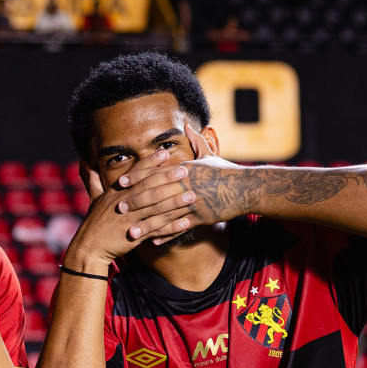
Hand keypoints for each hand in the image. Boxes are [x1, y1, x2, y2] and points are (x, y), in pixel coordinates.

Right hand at [65, 148, 196, 269]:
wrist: (88, 248)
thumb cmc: (93, 223)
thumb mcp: (92, 199)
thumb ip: (93, 180)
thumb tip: (85, 163)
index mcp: (116, 192)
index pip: (136, 173)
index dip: (151, 162)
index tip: (165, 153)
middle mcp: (123, 202)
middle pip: (149, 187)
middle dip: (168, 178)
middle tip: (186, 171)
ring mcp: (129, 219)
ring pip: (156, 208)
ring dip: (175, 202)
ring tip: (192, 195)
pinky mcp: (134, 235)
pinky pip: (157, 229)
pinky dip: (171, 226)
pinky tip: (186, 223)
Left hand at [117, 125, 241, 243]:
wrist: (247, 188)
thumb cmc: (226, 172)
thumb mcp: (209, 156)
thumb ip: (195, 142)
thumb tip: (186, 126)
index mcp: (186, 169)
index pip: (157, 172)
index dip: (138, 177)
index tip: (122, 182)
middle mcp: (187, 185)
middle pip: (157, 194)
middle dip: (137, 202)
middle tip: (119, 208)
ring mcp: (194, 203)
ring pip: (166, 215)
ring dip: (147, 224)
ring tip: (131, 232)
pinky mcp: (201, 218)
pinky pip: (179, 228)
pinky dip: (165, 235)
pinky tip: (152, 241)